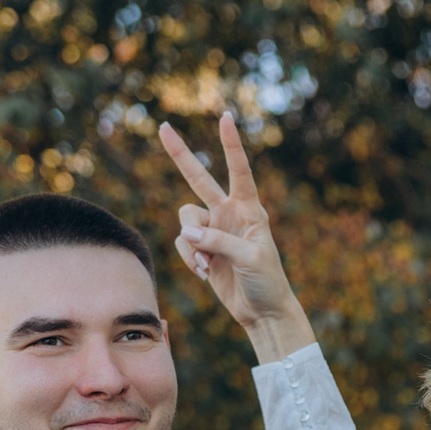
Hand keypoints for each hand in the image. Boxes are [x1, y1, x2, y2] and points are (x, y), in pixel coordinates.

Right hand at [157, 113, 314, 363]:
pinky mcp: (202, 249)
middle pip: (199, 178)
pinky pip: (184, 244)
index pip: (239, 171)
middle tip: (163, 127)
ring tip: (208, 265)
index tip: (225, 117)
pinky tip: (206, 274)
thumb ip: (218, 241)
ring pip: (185, 220)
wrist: (262, 311)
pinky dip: (190, 259)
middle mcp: (229, 213)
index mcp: (249, 209)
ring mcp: (213, 230)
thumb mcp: (249, 258)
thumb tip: (187, 233)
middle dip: (180, 154)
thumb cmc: (267, 281)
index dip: (231, 145)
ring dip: (192, 243)